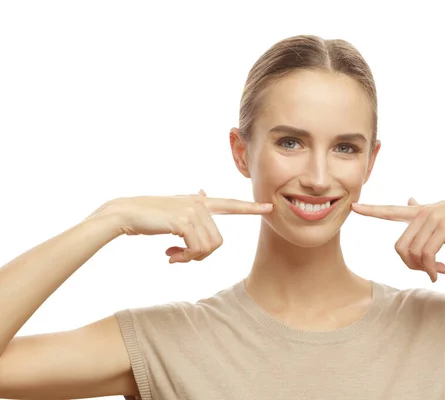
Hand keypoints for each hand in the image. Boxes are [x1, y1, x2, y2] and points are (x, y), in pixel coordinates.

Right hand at [98, 190, 272, 263]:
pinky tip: (168, 255)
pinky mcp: (184, 221)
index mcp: (199, 202)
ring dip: (189, 259)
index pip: (231, 204)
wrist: (124, 214)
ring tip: (173, 255)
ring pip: (207, 248)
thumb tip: (203, 191)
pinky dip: (184, 258)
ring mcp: (192, 212)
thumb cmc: (148, 215)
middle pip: (217, 242)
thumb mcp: (174, 206)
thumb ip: (191, 202)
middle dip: (199, 256)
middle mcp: (199, 204)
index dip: (250, 207)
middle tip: (179, 258)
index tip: (269, 207)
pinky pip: (196, 249)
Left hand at [351, 192, 444, 281]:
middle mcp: (422, 213)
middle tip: (427, 273)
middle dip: (410, 265)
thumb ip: (422, 208)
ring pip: (413, 253)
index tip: (353, 207)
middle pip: (400, 247)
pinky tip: (439, 273)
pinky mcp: (444, 228)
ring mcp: (432, 220)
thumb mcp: (442, 209)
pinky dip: (431, 269)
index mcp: (419, 211)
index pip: (389, 210)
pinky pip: (428, 255)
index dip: (371, 210)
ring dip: (424, 270)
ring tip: (438, 273)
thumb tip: (410, 199)